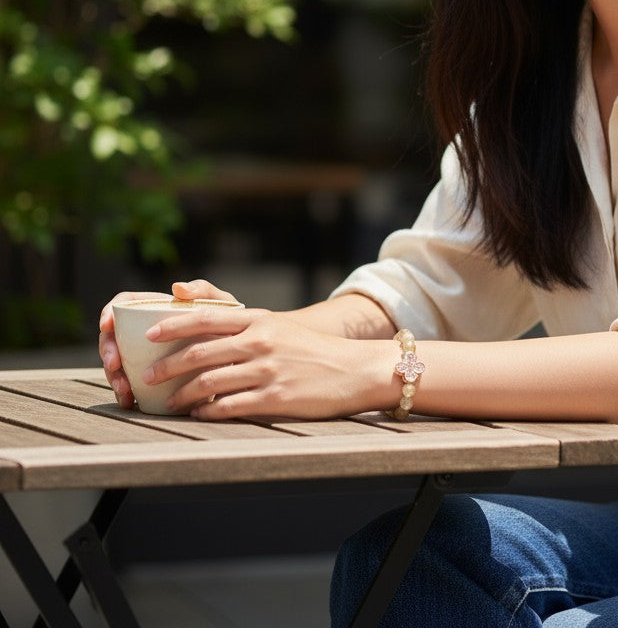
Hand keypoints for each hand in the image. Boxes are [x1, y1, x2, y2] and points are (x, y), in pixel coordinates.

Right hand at [98, 279, 239, 409]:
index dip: (108, 312)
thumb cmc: (230, 326)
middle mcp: (145, 332)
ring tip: (125, 390)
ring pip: (116, 364)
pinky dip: (126, 393)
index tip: (106, 326)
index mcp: (157, 309)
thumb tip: (177, 288)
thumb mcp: (220, 305)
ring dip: (114, 376)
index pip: (124, 304)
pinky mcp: (150, 378)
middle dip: (107, 351)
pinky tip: (130, 401)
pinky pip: (129, 385)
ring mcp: (144, 356)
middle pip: (113, 337)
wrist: (241, 359)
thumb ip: (203, 291)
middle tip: (115, 365)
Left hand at [140, 306, 392, 420]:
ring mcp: (267, 370)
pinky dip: (207, 412)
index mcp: (260, 320)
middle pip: (200, 353)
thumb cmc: (312, 349)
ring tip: (170, 403)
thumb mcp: (280, 326)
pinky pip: (229, 407)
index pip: (206, 318)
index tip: (149, 335)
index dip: (173, 325)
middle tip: (148, 378)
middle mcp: (261, 342)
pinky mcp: (275, 398)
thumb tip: (203, 328)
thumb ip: (244, 325)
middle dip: (167, 367)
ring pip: (208, 383)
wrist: (353, 369)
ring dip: (182, 396)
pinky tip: (199, 415)